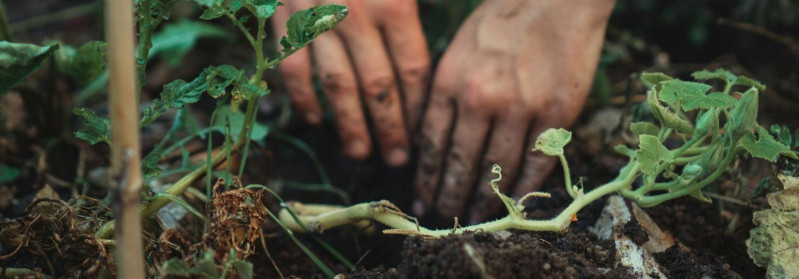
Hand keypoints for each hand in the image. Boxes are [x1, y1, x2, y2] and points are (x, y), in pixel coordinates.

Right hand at [273, 0, 429, 165]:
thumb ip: (409, 14)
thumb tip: (421, 68)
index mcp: (394, 4)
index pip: (412, 70)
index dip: (418, 107)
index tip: (423, 133)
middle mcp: (357, 16)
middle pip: (378, 86)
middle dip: (389, 127)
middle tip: (397, 158)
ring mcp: (318, 20)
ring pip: (338, 84)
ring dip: (349, 123)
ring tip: (359, 152)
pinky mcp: (286, 18)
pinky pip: (295, 67)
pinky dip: (303, 97)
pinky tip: (314, 120)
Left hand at [413, 0, 614, 222]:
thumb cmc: (501, 20)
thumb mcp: (457, 50)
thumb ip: (443, 95)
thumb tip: (430, 142)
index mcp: (451, 81)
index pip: (432, 144)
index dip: (427, 178)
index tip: (422, 199)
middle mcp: (481, 98)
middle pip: (461, 163)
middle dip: (449, 197)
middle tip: (443, 219)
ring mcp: (521, 107)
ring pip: (497, 169)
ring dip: (484, 200)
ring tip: (473, 218)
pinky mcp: (557, 112)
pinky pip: (538, 162)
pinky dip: (524, 188)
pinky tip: (514, 204)